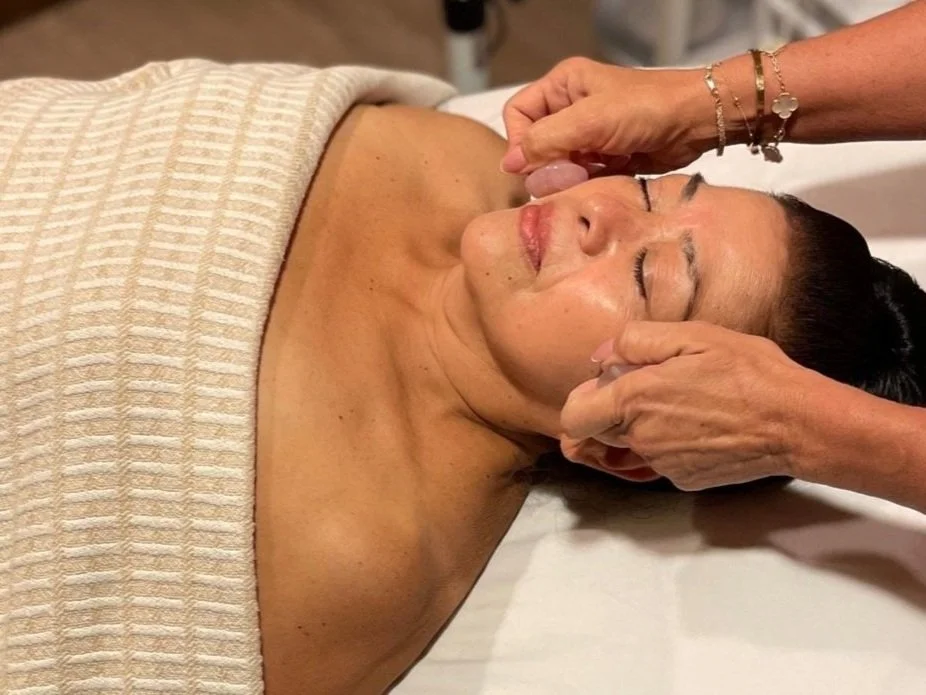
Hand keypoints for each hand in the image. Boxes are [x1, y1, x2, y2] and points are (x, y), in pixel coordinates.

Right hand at [501, 57, 714, 177]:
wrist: (695, 121)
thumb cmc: (644, 110)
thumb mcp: (588, 120)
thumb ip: (544, 141)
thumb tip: (508, 165)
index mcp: (562, 86)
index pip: (519, 114)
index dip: (520, 142)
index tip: (533, 167)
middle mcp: (570, 107)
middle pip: (536, 144)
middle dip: (547, 164)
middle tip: (569, 174)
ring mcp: (588, 134)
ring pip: (557, 164)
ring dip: (569, 176)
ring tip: (591, 176)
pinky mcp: (604, 156)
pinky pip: (580, 175)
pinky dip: (586, 182)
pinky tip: (605, 178)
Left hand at [559, 321, 821, 490]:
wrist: (796, 423)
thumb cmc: (748, 373)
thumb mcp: (693, 335)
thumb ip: (637, 341)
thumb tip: (601, 357)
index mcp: (635, 399)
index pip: (574, 417)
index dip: (583, 401)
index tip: (606, 386)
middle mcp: (641, 437)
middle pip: (600, 431)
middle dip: (614, 411)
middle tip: (653, 388)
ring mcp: (662, 464)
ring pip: (632, 445)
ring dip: (645, 426)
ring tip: (687, 403)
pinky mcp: (684, 480)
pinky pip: (661, 460)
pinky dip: (671, 443)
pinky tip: (703, 425)